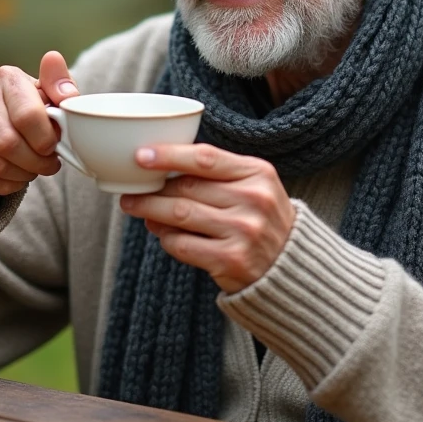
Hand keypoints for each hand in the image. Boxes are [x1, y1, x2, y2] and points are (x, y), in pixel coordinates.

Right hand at [0, 51, 78, 194]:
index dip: (45, 139)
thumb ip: (62, 89)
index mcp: (8, 78)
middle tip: (48, 164)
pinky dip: (4, 184)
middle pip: (9, 143)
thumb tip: (68, 95)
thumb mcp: (49, 94)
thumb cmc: (29, 108)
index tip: (54, 147)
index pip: (28, 115)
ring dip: (21, 174)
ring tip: (33, 170)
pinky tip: (15, 177)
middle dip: (35, 161)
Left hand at [119, 144, 295, 293]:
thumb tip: (163, 168)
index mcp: (258, 173)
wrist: (290, 267)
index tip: (140, 154)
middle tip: (131, 187)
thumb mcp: (254, 185)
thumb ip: (217, 173)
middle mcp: (253, 200)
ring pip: (179, 214)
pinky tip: (163, 234)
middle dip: (153, 187)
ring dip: (150, 210)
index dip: (168, 155)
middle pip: (186, 187)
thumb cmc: (262, 219)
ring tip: (134, 206)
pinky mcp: (230, 260)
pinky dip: (166, 238)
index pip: (205, 158)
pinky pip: (182, 244)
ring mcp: (243, 231)